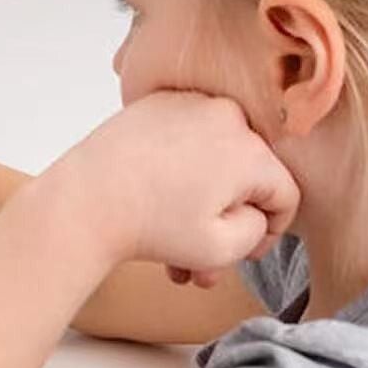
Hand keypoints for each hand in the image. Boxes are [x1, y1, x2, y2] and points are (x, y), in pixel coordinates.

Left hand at [48, 91, 299, 283]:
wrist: (83, 200)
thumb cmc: (149, 227)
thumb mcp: (220, 249)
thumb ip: (257, 231)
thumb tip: (255, 211)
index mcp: (252, 152)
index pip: (284, 195)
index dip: (269, 233)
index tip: (242, 255)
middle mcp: (227, 118)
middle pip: (244, 178)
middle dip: (224, 225)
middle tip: (200, 264)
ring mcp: (190, 105)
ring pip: (212, 161)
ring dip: (198, 204)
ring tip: (172, 250)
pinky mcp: (157, 103)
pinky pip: (184, 140)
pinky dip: (178, 171)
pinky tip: (156, 205)